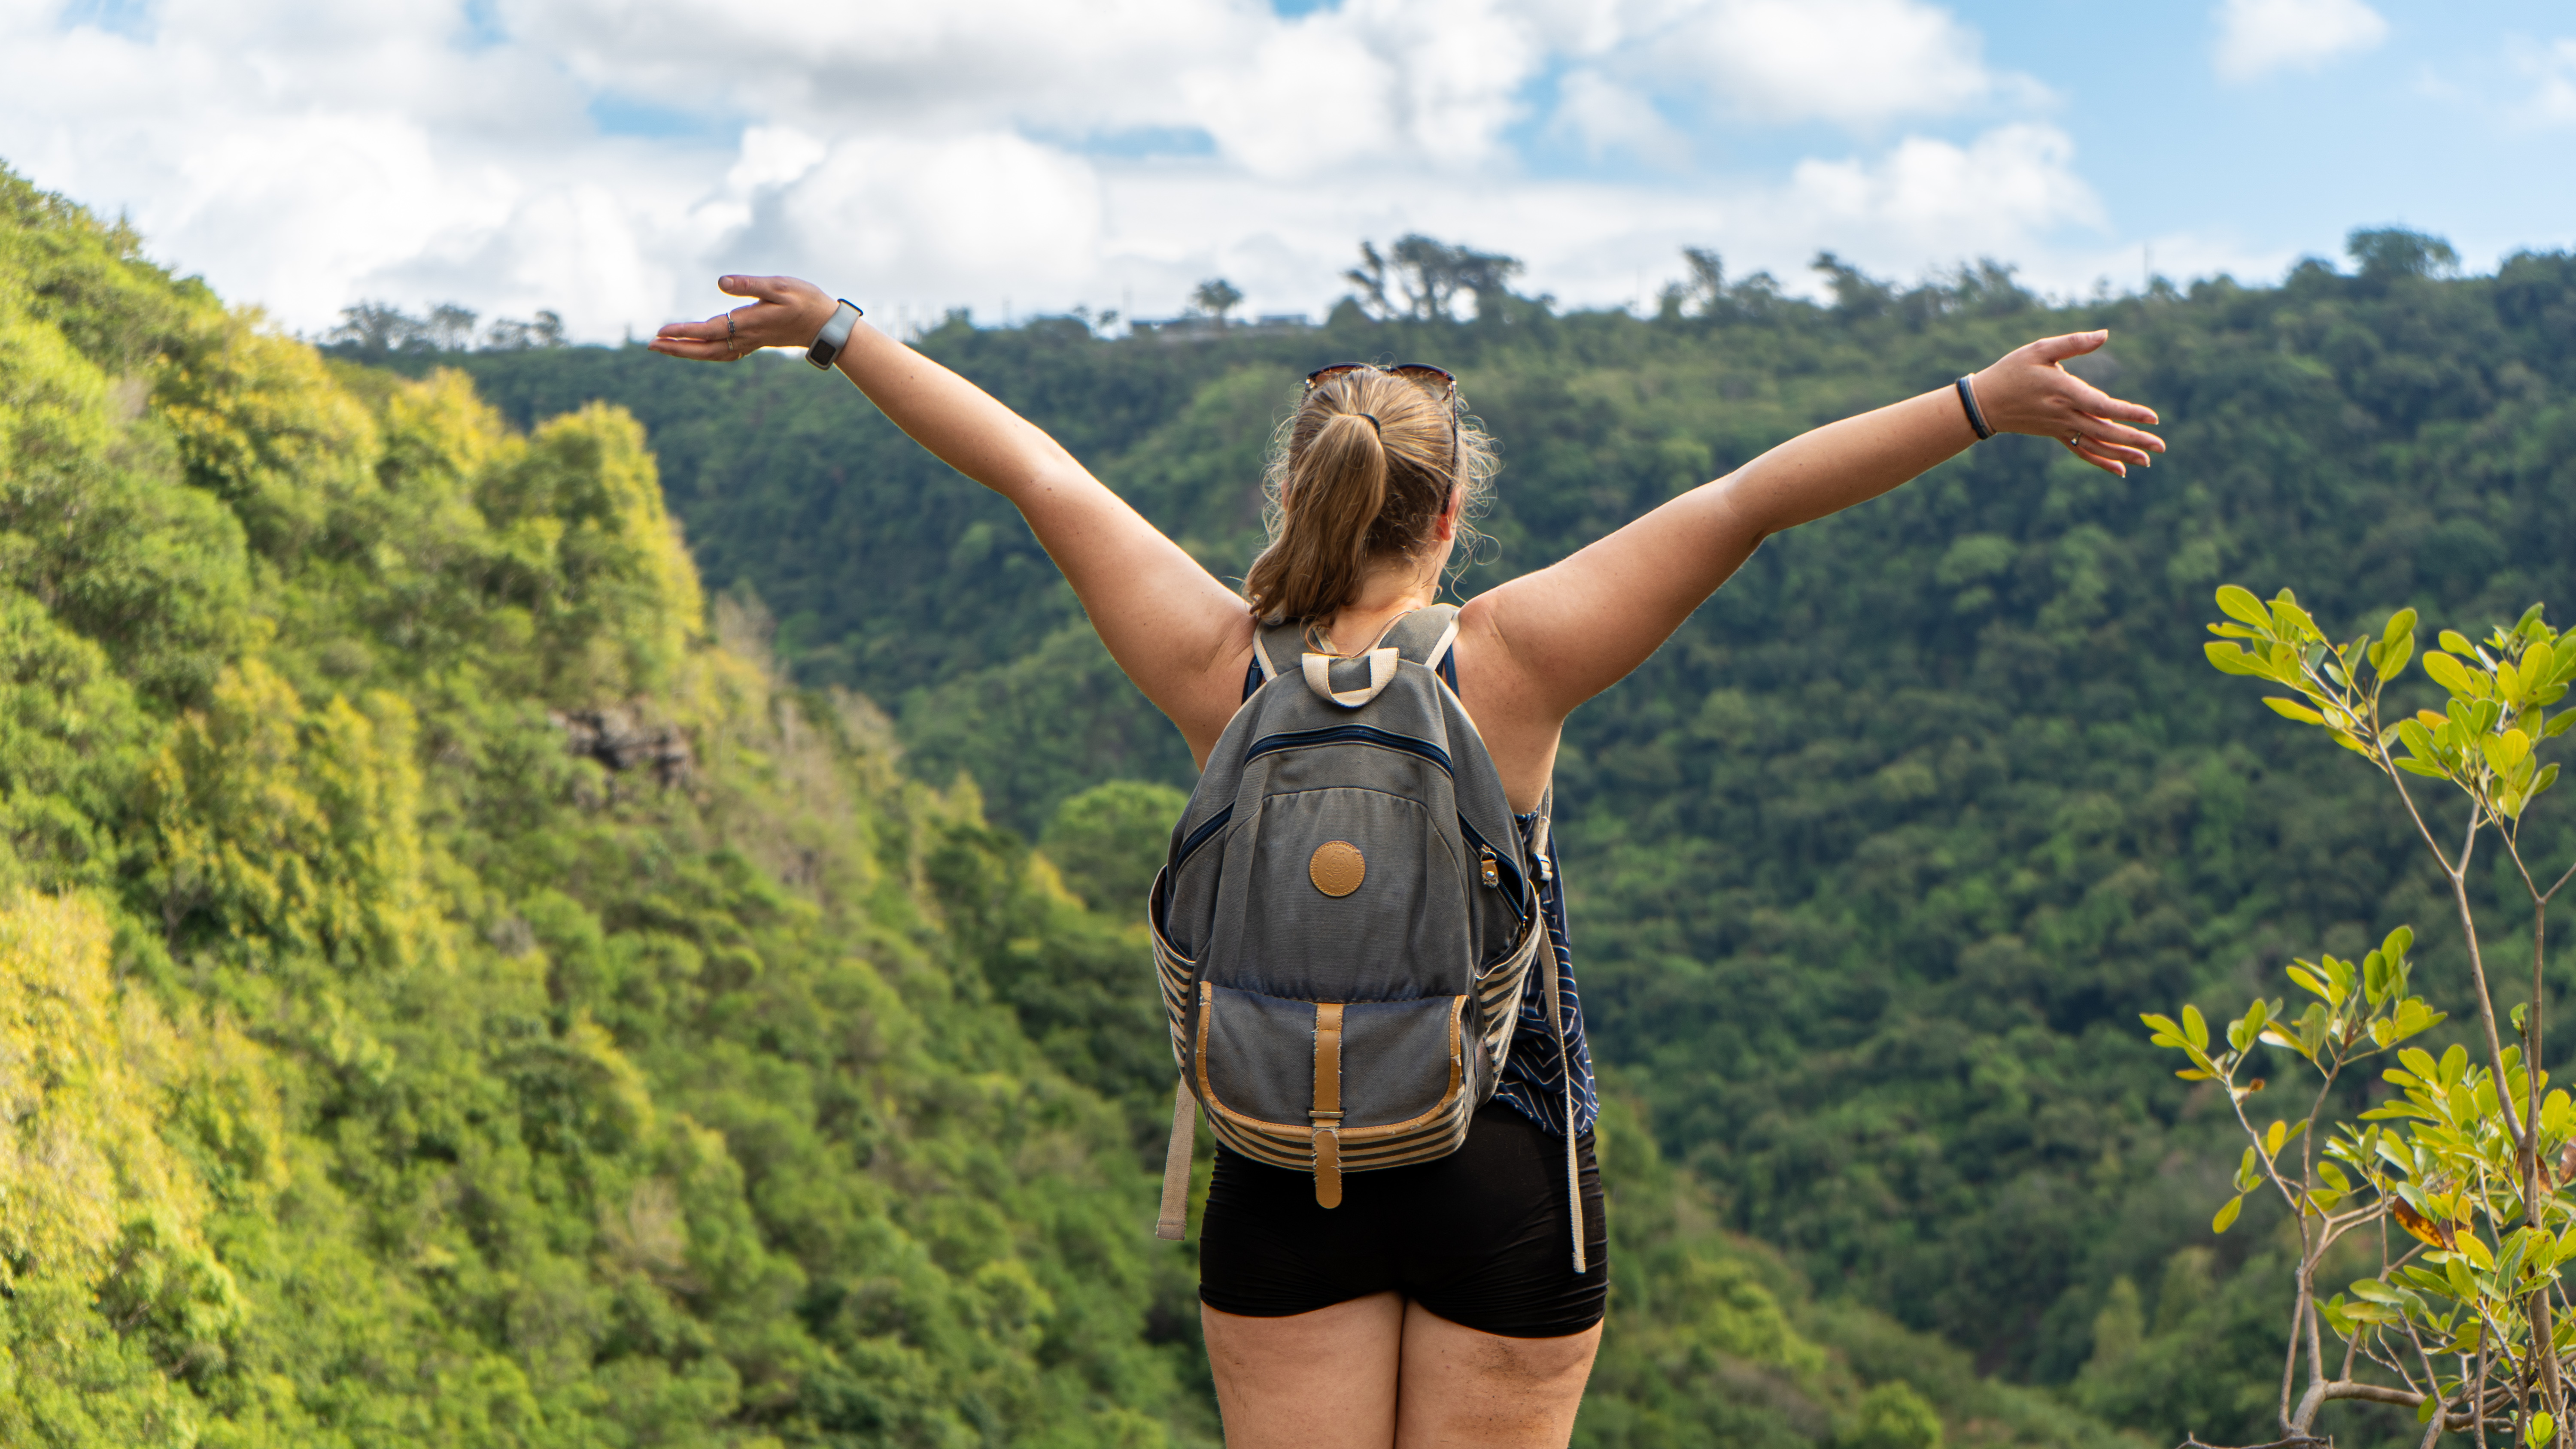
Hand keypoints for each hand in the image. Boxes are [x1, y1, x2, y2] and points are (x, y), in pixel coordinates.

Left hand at [648, 274, 837, 362]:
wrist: (826, 324)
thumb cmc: (806, 300)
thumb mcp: (780, 286)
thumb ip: (750, 284)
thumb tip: (720, 282)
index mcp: (749, 322)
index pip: (710, 329)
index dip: (685, 332)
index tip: (661, 331)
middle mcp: (747, 337)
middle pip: (705, 348)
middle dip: (678, 348)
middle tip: (651, 345)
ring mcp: (750, 342)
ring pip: (713, 353)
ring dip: (688, 352)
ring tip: (665, 347)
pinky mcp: (754, 342)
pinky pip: (724, 352)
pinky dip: (705, 353)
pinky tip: (696, 349)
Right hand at [1969, 330, 2164, 477]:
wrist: (1985, 403)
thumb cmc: (2011, 371)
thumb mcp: (2039, 349)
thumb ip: (2074, 342)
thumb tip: (2105, 334)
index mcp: (2064, 392)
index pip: (2102, 406)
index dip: (2128, 413)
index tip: (2153, 417)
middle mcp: (2065, 414)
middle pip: (2105, 431)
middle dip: (2134, 439)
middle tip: (2161, 446)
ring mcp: (2060, 427)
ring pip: (2096, 444)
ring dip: (2123, 453)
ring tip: (2148, 460)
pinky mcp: (2056, 434)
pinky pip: (2082, 451)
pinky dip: (2101, 461)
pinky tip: (2121, 470)